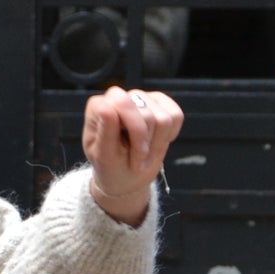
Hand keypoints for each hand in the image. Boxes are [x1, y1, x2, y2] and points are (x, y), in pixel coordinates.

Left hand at [83, 85, 183, 224]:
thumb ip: (105, 132)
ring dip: (158, 144)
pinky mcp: (159, 102)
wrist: (126, 176)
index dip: (136, 133)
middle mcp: (119, 96)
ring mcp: (140, 97)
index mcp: (98, 106)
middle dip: (146, 145)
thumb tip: (105, 108)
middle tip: (138, 163)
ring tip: (145, 156)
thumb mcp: (104, 157)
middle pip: (148, 115)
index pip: (123, 103)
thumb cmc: (111, 167)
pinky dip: (170, 135)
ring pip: (164, 118)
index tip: (134, 160)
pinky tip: (157, 143)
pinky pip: (176, 115)